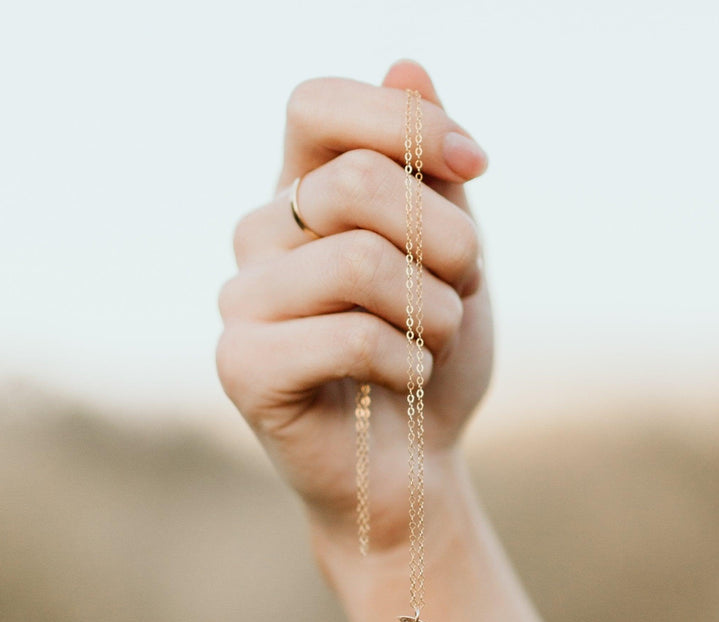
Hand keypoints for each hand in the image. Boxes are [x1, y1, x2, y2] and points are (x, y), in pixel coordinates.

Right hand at [216, 60, 492, 550]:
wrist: (414, 460)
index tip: (476, 164)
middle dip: (445, 238)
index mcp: (302, 196)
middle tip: (465, 288)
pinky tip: (406, 379)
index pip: (316, 104)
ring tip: (432, 343)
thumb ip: (430, 169)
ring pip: (357, 261)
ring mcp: (242, 302)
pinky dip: (405, 360)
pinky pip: (346, 335)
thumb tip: (409, 63)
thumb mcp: (451, 252)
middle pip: (353, 182)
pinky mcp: (242, 366)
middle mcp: (260, 238)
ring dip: (433, 310)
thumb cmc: (428, 352)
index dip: (403, 121)